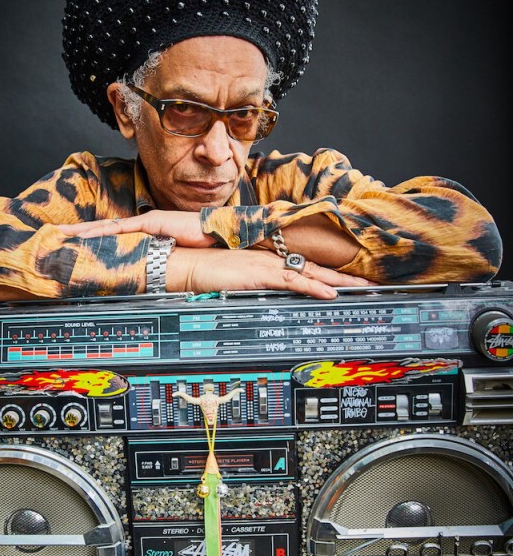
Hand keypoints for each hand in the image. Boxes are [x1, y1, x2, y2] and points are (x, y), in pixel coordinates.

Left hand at [56, 210, 213, 247]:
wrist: (216, 231)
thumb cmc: (200, 242)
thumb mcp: (173, 252)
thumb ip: (157, 257)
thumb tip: (147, 270)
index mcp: (145, 230)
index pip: (113, 232)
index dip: (94, 236)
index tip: (75, 240)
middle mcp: (142, 223)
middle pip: (104, 227)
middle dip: (79, 231)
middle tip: (57, 233)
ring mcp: (145, 222)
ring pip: (107, 227)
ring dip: (84, 231)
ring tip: (63, 234)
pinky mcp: (151, 223)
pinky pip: (120, 229)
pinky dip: (102, 232)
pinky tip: (86, 236)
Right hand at [167, 248, 373, 299]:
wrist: (186, 265)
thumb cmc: (204, 273)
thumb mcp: (234, 282)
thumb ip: (253, 286)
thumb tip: (265, 296)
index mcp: (266, 260)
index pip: (302, 267)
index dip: (325, 273)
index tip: (345, 280)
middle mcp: (271, 259)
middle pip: (314, 267)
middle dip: (343, 276)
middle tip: (369, 282)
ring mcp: (267, 265)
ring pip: (310, 272)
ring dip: (337, 281)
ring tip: (361, 287)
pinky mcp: (260, 273)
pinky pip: (293, 281)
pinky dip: (313, 286)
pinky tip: (330, 292)